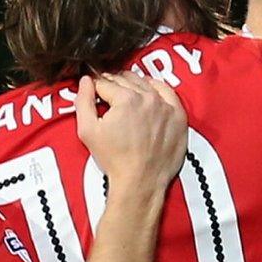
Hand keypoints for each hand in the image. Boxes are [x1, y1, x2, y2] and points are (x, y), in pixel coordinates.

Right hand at [76, 71, 188, 196]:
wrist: (141, 181)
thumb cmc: (114, 159)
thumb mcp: (88, 130)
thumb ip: (83, 101)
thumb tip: (86, 81)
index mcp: (126, 99)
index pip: (105, 83)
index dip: (95, 86)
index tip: (93, 90)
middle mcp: (148, 98)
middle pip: (125, 80)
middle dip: (113, 83)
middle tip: (107, 90)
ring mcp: (166, 106)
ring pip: (146, 84)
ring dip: (133, 84)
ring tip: (125, 90)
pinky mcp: (178, 116)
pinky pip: (168, 93)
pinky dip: (157, 88)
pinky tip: (149, 90)